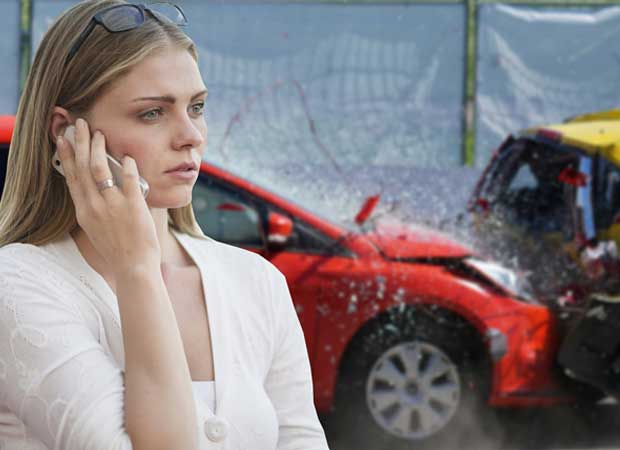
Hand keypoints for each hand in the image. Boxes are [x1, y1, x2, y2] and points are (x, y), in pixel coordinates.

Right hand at [56, 118, 159, 272]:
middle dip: (79, 141)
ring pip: (100, 168)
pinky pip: (129, 180)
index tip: (63, 137)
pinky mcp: (133, 207)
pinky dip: (128, 165)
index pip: (71, 177)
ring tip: (100, 133)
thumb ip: (94, 208)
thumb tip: (96, 189)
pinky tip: (128, 155)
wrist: (133, 268)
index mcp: (84, 211)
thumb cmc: (118, 250)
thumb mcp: (96, 228)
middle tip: (80, 123)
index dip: (66, 155)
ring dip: (98, 147)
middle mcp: (94, 206)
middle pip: (81, 167)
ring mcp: (112, 206)